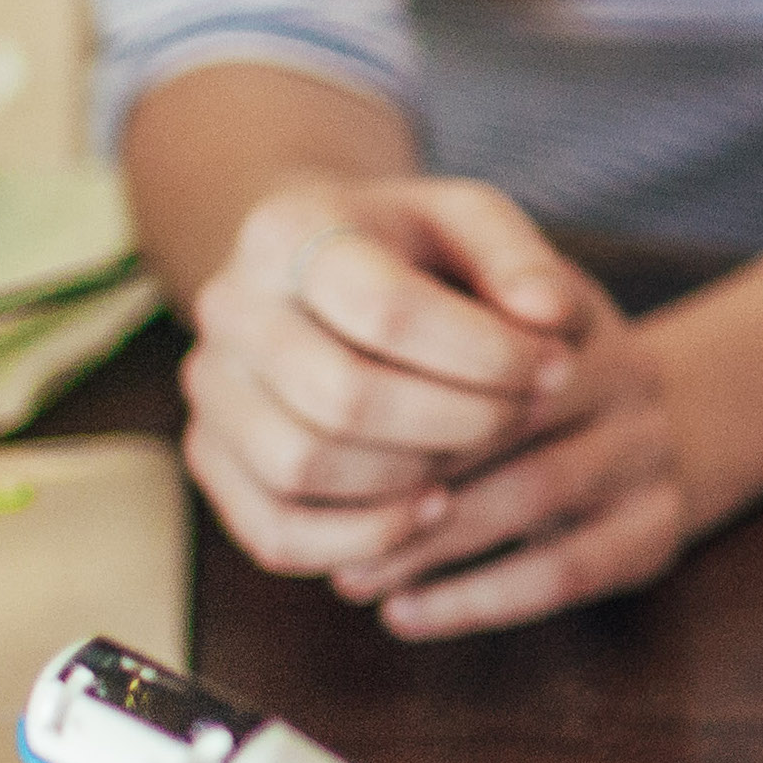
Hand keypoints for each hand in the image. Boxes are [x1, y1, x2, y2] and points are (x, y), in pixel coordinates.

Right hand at [179, 176, 690, 636]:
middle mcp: (229, 308)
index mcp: (290, 229)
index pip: (387, 310)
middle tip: (521, 417)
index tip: (551, 366)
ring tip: (478, 455)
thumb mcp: (471, 222)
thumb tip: (552, 319)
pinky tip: (429, 510)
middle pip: (343, 398)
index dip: (485, 355)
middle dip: (459, 422)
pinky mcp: (211, 460)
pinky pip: (274, 532)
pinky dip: (362, 539)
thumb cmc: (412, 250)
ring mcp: (210, 390)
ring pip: (303, 468)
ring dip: (413, 479)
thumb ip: (521, 260)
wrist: (316, 272)